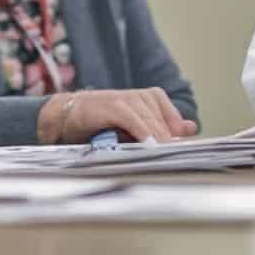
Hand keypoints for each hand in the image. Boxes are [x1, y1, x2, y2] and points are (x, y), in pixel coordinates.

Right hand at [38, 87, 198, 144]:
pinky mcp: (113, 105)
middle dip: (170, 140)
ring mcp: (126, 98)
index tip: (185, 152)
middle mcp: (141, 96)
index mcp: (150, 98)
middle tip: (178, 157)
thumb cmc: (99, 124)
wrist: (63, 116)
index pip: (174, 118)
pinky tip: (150, 146)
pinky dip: (144, 133)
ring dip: (159, 138)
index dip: (178, 135)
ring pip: (151, 119)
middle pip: (163, 120)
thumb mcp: (133, 127)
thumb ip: (160, 127)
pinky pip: (134, 120)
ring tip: (166, 155)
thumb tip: (191, 129)